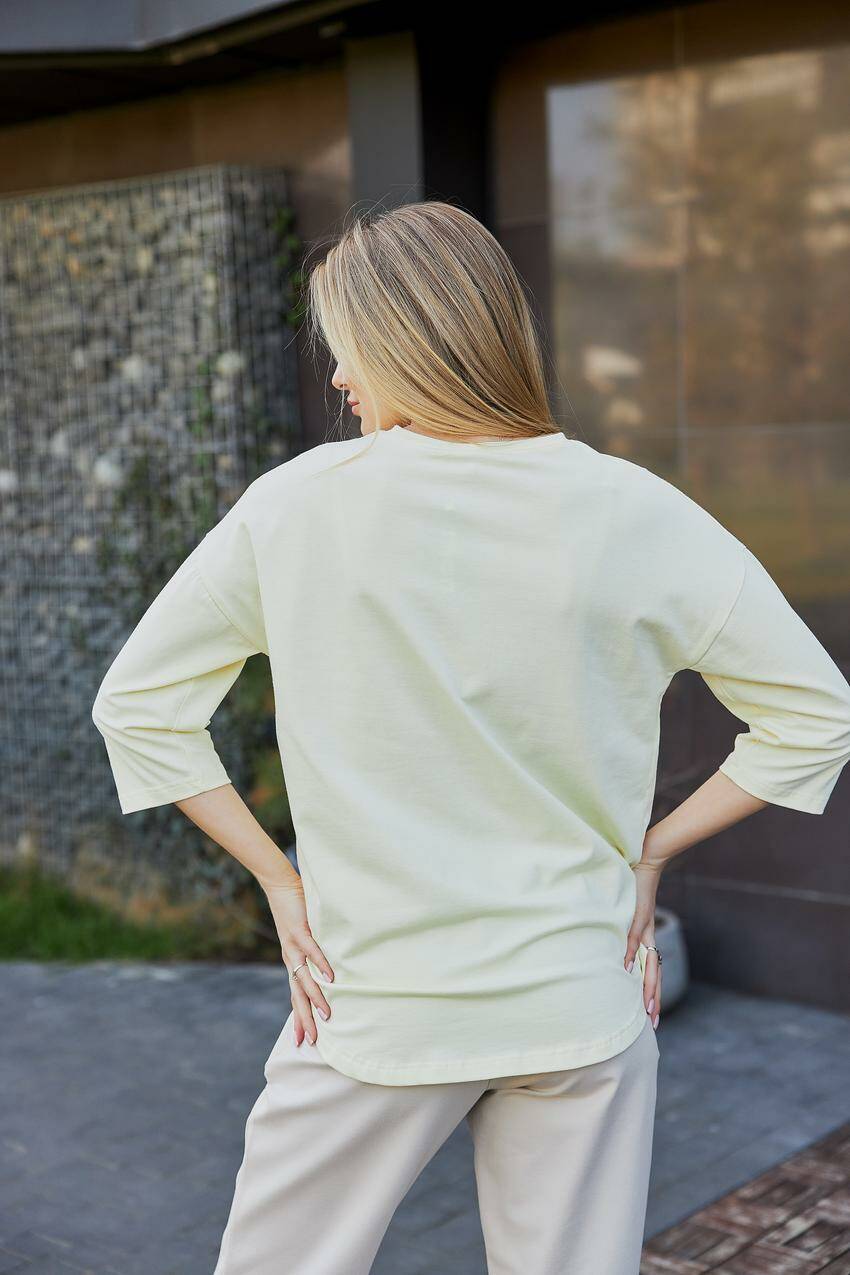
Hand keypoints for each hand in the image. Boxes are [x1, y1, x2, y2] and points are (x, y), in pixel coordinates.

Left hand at [261, 875, 334, 1046]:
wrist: (279, 886)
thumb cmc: (296, 910)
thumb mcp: (305, 936)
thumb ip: (314, 952)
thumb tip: (332, 968)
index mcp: (291, 962)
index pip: (294, 995)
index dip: (297, 1018)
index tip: (301, 1041)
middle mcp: (290, 958)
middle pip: (297, 995)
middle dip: (304, 1019)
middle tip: (311, 1041)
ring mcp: (293, 946)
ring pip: (304, 978)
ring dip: (315, 997)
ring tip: (326, 1015)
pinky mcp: (299, 931)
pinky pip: (311, 950)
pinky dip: (321, 964)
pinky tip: (330, 977)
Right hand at [624, 859, 662, 1029]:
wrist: (647, 861)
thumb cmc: (635, 886)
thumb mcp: (630, 912)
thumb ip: (626, 930)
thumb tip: (617, 948)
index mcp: (646, 939)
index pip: (651, 972)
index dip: (652, 994)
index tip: (652, 1016)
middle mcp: (648, 937)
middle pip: (653, 974)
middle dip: (653, 999)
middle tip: (653, 1023)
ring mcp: (644, 927)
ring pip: (648, 963)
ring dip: (647, 986)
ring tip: (646, 1007)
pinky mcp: (638, 916)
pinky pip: (634, 938)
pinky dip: (630, 953)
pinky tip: (626, 969)